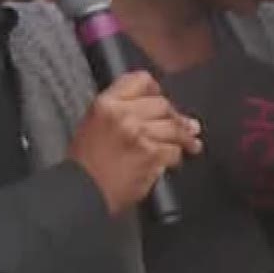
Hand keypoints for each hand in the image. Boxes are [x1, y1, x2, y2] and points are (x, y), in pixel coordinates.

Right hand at [68, 71, 202, 215]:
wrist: (82, 191)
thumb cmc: (85, 164)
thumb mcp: (94, 125)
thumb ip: (120, 111)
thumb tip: (151, 108)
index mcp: (106, 103)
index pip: (140, 81)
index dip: (156, 90)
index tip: (162, 99)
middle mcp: (123, 114)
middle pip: (162, 104)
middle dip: (176, 117)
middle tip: (185, 126)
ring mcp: (138, 133)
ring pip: (173, 127)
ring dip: (184, 138)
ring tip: (191, 144)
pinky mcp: (150, 154)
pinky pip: (173, 150)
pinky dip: (176, 157)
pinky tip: (174, 161)